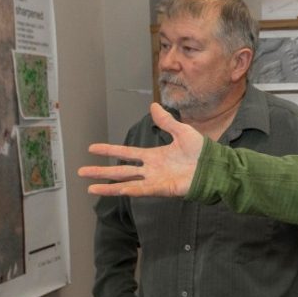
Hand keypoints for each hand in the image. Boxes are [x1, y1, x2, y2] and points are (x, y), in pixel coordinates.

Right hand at [77, 103, 202, 197]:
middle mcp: (151, 169)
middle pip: (121, 170)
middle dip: (101, 171)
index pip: (126, 153)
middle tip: (82, 171)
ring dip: (108, 186)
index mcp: (154, 156)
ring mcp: (155, 180)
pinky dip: (128, 190)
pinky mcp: (163, 189)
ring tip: (90, 188)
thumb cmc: (202, 151)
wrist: (215, 165)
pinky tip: (115, 190)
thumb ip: (166, 122)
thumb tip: (153, 106)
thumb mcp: (181, 132)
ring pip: (126, 182)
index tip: (93, 149)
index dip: (110, 150)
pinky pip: (142, 190)